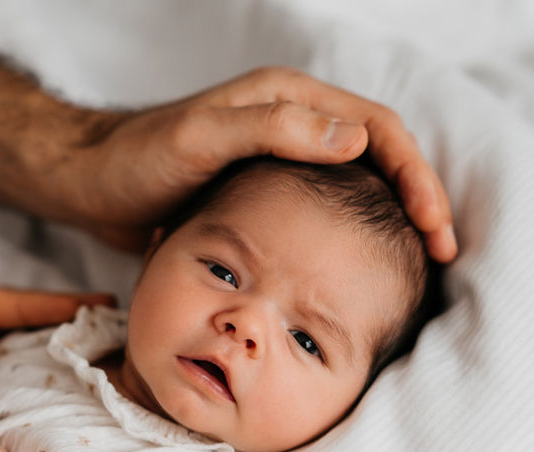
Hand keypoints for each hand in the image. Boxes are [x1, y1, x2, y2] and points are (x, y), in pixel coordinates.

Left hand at [60, 67, 455, 260]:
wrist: (91, 185)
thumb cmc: (138, 161)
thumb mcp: (201, 139)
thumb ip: (273, 129)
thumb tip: (357, 136)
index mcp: (289, 99)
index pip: (379, 129)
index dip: (415, 177)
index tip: (435, 229)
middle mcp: (292, 123)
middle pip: (378, 157)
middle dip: (416, 202)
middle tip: (441, 256)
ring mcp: (279, 159)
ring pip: (354, 187)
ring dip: (389, 221)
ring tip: (414, 268)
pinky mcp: (262, 193)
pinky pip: (322, 211)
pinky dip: (350, 235)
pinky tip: (355, 271)